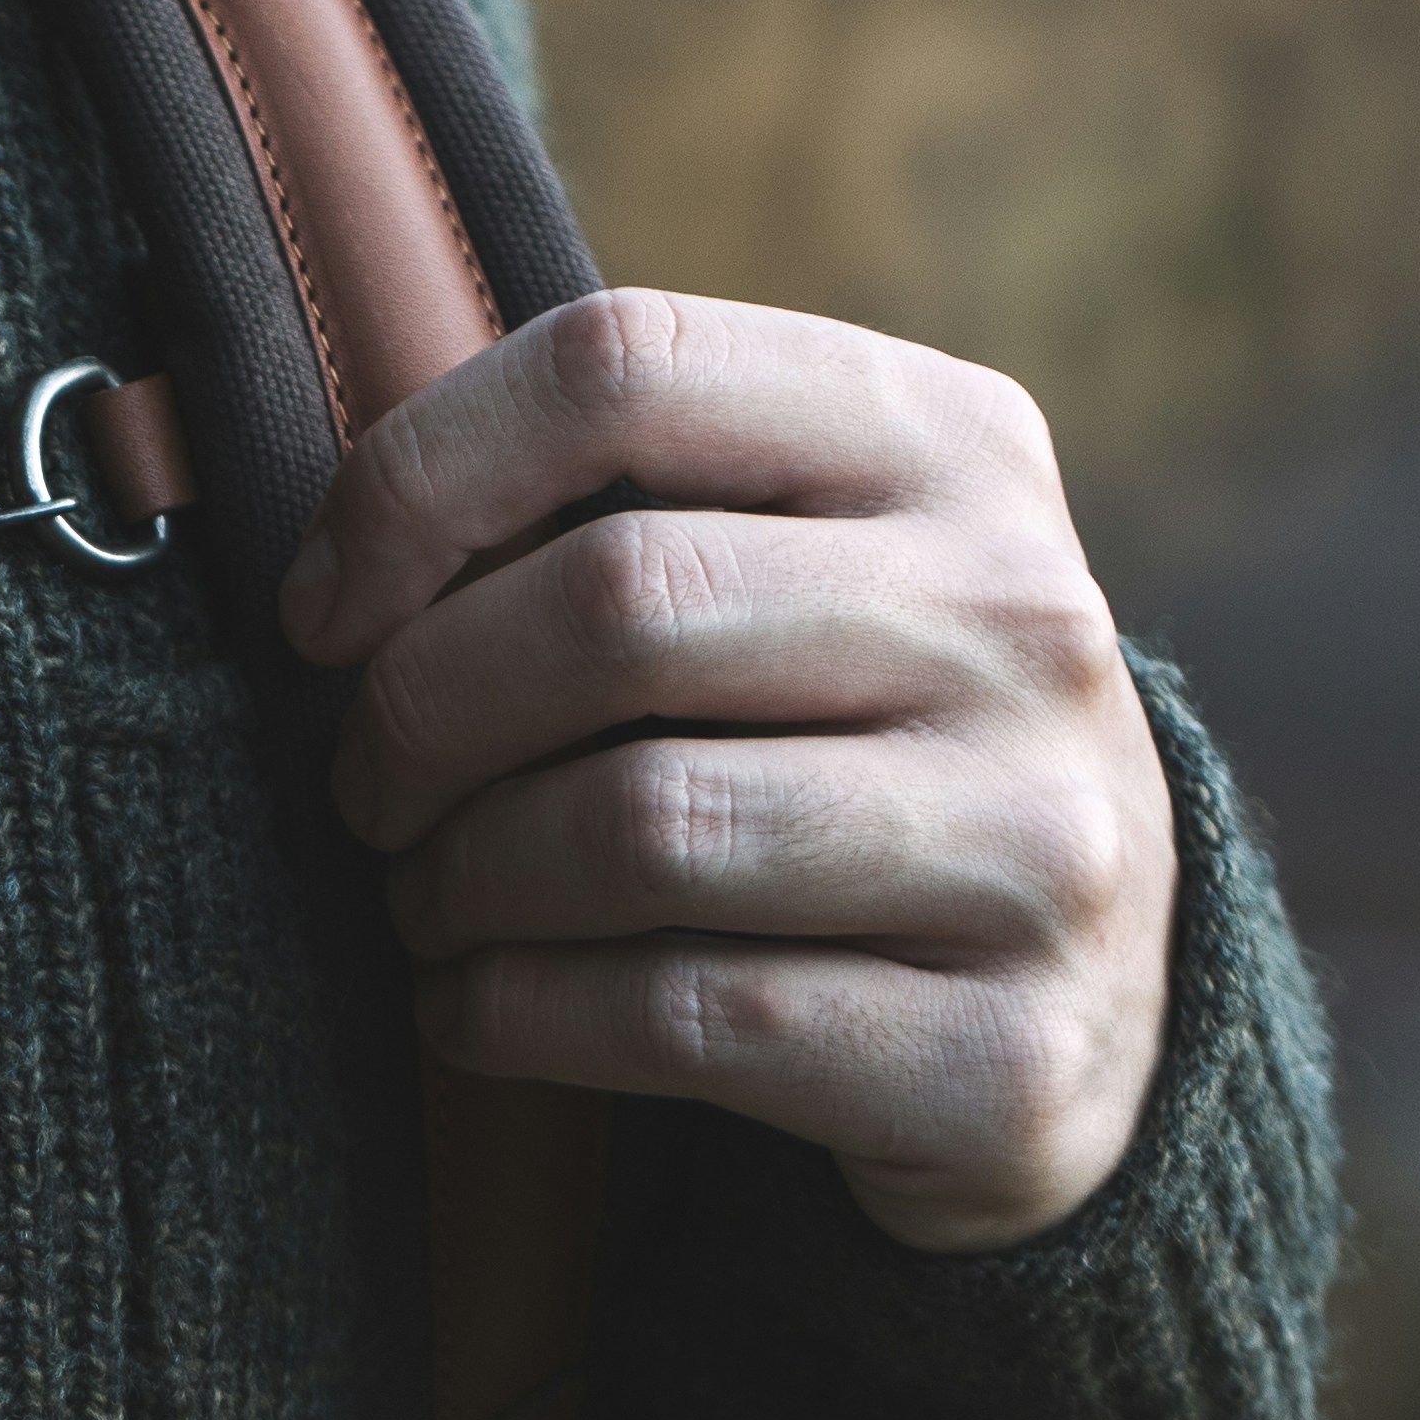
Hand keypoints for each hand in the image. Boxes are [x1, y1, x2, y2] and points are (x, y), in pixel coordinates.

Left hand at [281, 290, 1175, 1252]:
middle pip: (615, 604)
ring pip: (635, 825)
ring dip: (460, 877)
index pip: (621, 369)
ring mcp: (1035, 839)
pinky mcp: (1001, 1050)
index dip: (418, 482)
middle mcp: (1023, 620)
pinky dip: (516, 1011)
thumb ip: (610, 502)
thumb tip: (342, 574)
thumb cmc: (844, 733)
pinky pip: (680, 1013)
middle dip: (416, 710)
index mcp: (950, 444)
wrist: (1095, 995)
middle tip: (365, 786)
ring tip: (421, 897)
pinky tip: (474, 1005)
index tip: (324, 609)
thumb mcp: (793, 559)